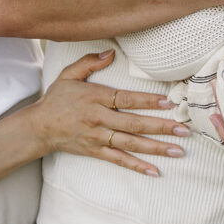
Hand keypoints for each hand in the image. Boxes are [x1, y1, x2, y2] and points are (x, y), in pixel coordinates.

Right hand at [28, 50, 190, 175]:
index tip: (168, 102)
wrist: (38, 127)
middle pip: (134, 124)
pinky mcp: (95, 151)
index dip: (147, 101)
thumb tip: (112, 52)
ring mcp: (97, 137)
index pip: (126, 99)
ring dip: (155, 148)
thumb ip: (90, 62)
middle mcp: (98, 118)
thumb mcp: (69, 74)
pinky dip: (137, 166)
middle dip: (161, 127)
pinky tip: (154, 170)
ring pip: (130, 144)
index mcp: (95, 98)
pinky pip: (118, 160)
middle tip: (184, 129)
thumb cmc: (56, 99)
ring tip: (177, 150)